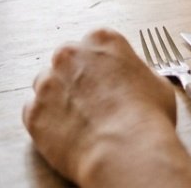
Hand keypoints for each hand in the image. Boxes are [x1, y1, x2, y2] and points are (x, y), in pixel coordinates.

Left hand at [22, 28, 179, 184]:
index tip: (107, 77)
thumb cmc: (146, 117)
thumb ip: (136, 74)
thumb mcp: (157, 83)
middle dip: (76, 77)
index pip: (95, 43)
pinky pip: (35, 113)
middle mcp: (70, 55)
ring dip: (59, 98)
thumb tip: (132, 82)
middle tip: (93, 100)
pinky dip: (48, 122)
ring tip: (80, 120)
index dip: (102, 64)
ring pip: (46, 86)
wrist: (124, 150)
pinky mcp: (33, 112)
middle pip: (66, 61)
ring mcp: (47, 83)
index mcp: (102, 40)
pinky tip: (69, 133)